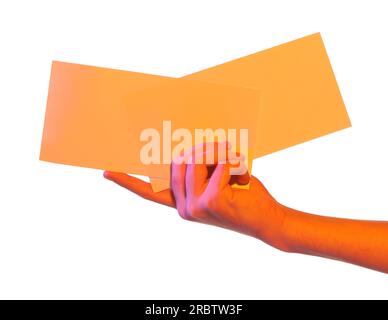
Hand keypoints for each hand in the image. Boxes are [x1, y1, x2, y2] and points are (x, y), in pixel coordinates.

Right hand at [103, 143, 287, 249]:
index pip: (147, 192)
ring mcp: (194, 207)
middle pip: (178, 161)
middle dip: (201, 148)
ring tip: (234, 158)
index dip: (127, 180)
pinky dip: (232, 161)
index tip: (107, 171)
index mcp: (180, 203)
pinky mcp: (210, 202)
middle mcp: (183, 208)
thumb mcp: (216, 180)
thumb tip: (190, 144)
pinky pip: (217, 165)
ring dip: (218, 151)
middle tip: (222, 147)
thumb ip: (199, 168)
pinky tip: (242, 173)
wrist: (267, 220)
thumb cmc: (242, 196)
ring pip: (195, 159)